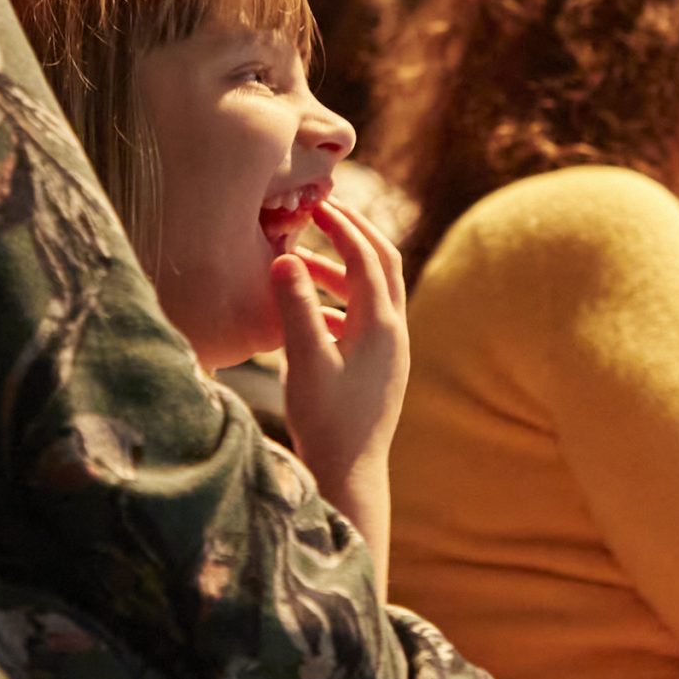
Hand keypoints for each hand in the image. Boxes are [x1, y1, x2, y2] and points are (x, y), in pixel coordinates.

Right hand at [271, 198, 407, 555]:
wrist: (350, 475)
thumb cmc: (326, 421)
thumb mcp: (304, 361)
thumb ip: (295, 307)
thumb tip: (285, 258)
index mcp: (380, 324)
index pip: (366, 256)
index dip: (342, 225)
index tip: (315, 203)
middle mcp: (393, 331)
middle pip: (383, 263)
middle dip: (355, 233)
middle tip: (324, 211)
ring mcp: (390, 350)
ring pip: (374, 291)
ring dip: (343, 269)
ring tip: (302, 260)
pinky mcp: (380, 367)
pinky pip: (364, 318)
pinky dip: (340, 301)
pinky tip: (308, 310)